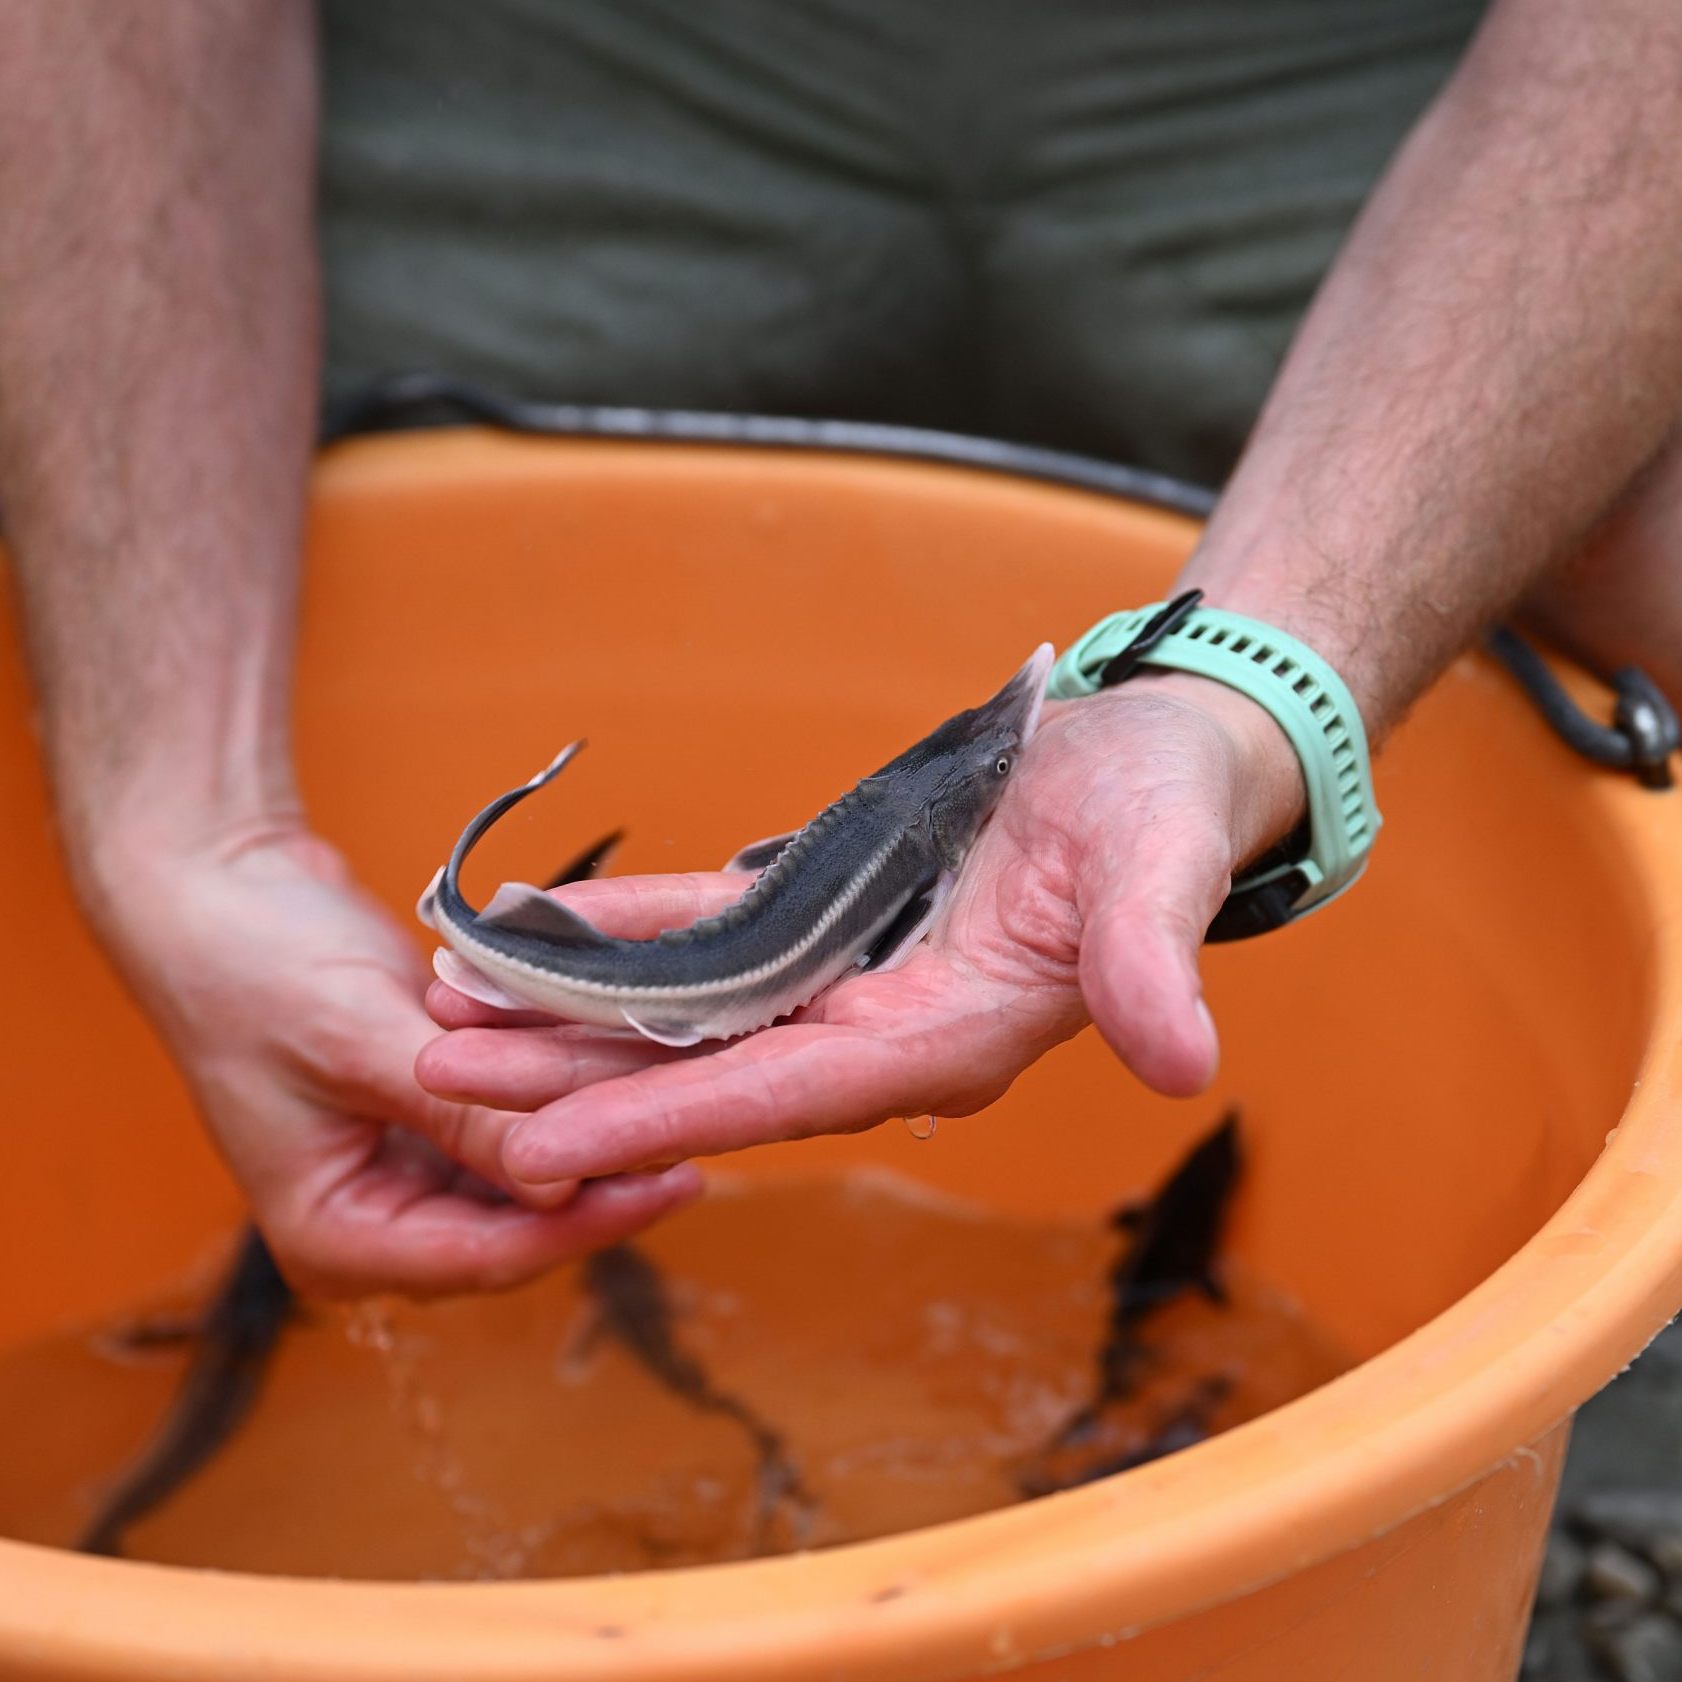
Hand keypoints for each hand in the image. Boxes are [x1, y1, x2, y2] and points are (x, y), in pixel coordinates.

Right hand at [88, 827, 700, 1296]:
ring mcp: (404, 1176)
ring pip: (526, 1184)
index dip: (586, 1225)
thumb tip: (562, 1187)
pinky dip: (559, 1102)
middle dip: (600, 1185)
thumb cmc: (258, 966)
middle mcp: (373, 1225)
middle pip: (516, 1232)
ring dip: (590, 1143)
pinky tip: (623, 1071)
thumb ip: (464, 1120)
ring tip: (676, 1100)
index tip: (673, 1177)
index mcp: (334, 1236)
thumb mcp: (365, 1042)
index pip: (486, 1259)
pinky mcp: (430, 1126)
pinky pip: (513, 1131)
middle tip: (694, 1136)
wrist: (217, 890)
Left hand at [416, 675, 1304, 1195]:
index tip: (540, 1153)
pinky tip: (524, 934)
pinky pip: (702, 930)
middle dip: (572, 1083)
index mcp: (949, 1041)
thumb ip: (1149, 965)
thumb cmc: (1161, 813)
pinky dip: (616, 934)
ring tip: (445, 1014)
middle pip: (704, 1071)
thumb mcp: (1157, 874)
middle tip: (433, 1078)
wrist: (1149, 756)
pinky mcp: (821, 916)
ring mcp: (844, 979)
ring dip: (569, 1017)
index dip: (663, 1125)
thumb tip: (1185, 1063)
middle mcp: (881, 1030)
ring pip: (684, 1011)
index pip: (785, 1097)